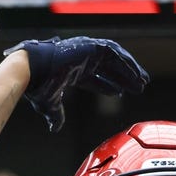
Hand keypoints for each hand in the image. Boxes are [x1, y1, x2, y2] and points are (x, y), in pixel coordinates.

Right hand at [4, 36, 149, 132]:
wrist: (32, 70)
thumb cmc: (37, 86)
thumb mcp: (49, 104)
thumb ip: (56, 115)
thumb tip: (54, 129)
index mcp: (71, 71)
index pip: (93, 78)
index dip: (108, 85)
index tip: (120, 93)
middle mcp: (80, 59)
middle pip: (108, 68)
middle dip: (124, 78)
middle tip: (138, 87)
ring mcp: (86, 51)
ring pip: (115, 59)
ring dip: (129, 70)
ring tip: (142, 81)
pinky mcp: (91, 47)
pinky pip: (115, 53)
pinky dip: (127, 63)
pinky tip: (137, 74)